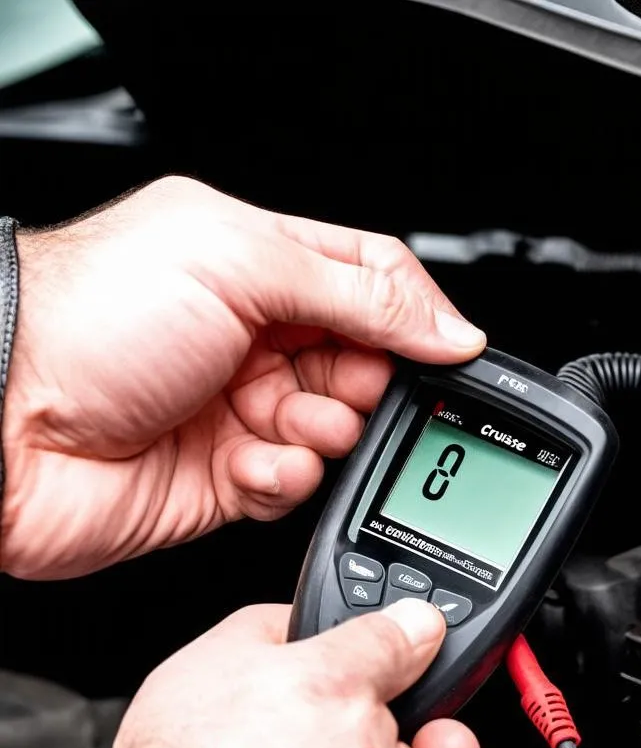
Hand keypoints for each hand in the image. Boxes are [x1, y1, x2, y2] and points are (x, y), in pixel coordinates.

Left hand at [4, 176, 484, 578]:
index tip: (443, 350)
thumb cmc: (87, 319)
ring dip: (322, 435)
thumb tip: (447, 327)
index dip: (415, 319)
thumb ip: (357, 294)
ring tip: (276, 426)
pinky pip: (295, 486)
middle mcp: (256, 338)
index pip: (374, 283)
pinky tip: (245, 464)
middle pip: (367, 364)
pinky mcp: (228, 477)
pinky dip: (282, 481)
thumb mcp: (236, 261)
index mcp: (260, 266)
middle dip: (364, 384)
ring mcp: (242, 409)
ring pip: (339, 432)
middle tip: (331, 385)